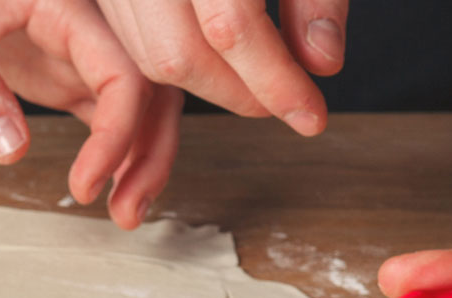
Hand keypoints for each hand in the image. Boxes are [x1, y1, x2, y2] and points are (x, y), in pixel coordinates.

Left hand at [0, 0, 183, 228]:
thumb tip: (9, 149)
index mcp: (61, 2)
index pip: (120, 69)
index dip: (117, 132)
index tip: (86, 183)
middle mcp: (80, 24)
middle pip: (148, 87)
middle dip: (149, 152)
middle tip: (127, 213)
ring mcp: (73, 49)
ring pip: (137, 102)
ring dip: (140, 155)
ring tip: (125, 212)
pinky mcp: (60, 69)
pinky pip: (107, 107)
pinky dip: (116, 147)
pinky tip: (110, 185)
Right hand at [93, 0, 341, 133]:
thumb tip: (321, 63)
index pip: (231, 28)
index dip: (274, 81)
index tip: (309, 115)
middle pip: (177, 55)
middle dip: (237, 94)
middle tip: (284, 103)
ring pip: (147, 56)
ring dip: (207, 85)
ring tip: (256, 82)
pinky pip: (130, 40)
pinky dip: (175, 64)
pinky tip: (217, 61)